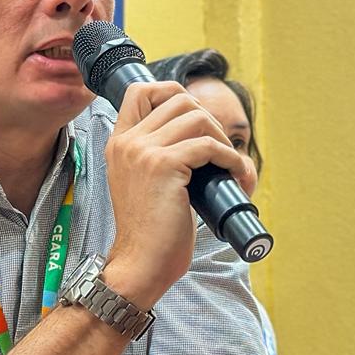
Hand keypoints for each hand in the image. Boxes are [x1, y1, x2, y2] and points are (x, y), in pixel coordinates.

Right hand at [103, 81, 256, 308]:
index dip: (172, 93)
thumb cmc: (151, 232)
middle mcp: (127, 142)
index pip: (140, 90)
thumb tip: (207, 138)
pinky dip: (230, 157)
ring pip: (196, 116)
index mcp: (119, 143)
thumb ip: (160, 156)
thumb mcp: (145, 183)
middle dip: (207, 118)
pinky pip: (208, 145)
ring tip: (230, 164)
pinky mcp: (163, 166)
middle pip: (177, 97)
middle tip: (218, 149)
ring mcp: (143, 151)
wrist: (141, 263)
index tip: (194, 119)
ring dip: (222, 138)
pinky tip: (235, 174)